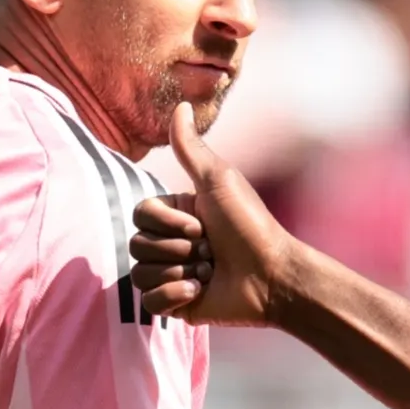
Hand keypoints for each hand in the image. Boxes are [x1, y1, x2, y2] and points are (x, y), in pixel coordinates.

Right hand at [131, 103, 297, 325]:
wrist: (273, 275)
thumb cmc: (250, 225)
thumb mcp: (219, 181)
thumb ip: (191, 148)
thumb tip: (181, 104)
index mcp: (175, 213)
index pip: (139, 214)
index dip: (167, 222)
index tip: (201, 224)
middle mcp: (170, 242)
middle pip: (137, 244)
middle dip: (177, 248)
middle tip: (210, 249)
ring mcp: (171, 274)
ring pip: (139, 274)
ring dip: (179, 270)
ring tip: (209, 271)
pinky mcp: (176, 304)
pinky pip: (149, 303)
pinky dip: (174, 295)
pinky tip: (200, 291)